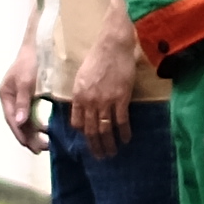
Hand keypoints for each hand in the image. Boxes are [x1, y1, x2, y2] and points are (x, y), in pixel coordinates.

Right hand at [0, 37, 47, 155]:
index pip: (13, 121)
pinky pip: (32, 113)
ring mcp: (19, 96)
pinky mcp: (29, 94)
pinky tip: (47, 128)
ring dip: (34, 132)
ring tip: (46, 143)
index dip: (22, 135)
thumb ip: (23, 102)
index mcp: (6, 95)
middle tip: (43, 149)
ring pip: (25, 120)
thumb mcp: (26, 81)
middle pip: (19, 123)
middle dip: (29, 137)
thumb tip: (21, 122)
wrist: (41, 43)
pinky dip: (38, 122)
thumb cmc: (31, 61)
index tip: (33, 147)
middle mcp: (10, 98)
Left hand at [62, 33, 134, 152]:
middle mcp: (90, 102)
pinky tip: (126, 139)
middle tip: (100, 156)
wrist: (112, 47)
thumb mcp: (81, 77)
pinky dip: (124, 132)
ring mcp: (106, 101)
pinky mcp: (121, 98)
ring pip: (105, 129)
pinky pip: (122, 121)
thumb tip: (82, 108)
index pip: (77, 123)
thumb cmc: (96, 58)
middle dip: (95, 146)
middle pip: (91, 130)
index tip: (88, 141)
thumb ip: (81, 94)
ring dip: (109, 144)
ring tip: (113, 152)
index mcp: (78, 96)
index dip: (83, 135)